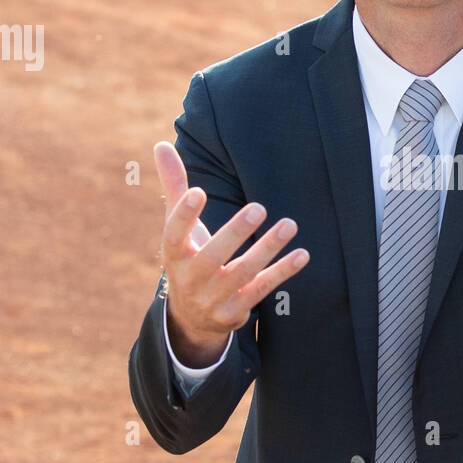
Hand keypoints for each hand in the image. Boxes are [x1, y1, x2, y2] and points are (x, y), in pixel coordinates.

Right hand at [153, 141, 309, 366]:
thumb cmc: (188, 257)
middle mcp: (191, 278)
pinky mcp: (235, 310)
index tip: (199, 192)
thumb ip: (173, 186)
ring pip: (243, 273)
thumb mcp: (176, 226)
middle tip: (258, 207)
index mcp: (174, 254)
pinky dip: (282, 272)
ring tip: (290, 224)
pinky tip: (302, 254)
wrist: (191, 317)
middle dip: (235, 232)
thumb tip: (161, 144)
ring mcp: (213, 297)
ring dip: (267, 248)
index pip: (174, 235)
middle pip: (212, 256)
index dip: (184, 215)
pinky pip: (261, 289)